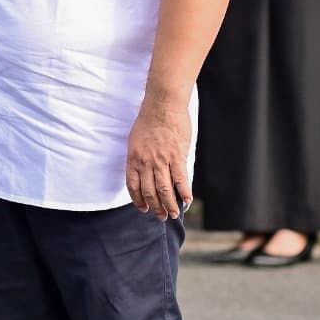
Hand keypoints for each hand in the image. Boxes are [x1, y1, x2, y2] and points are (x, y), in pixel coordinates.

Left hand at [125, 96, 191, 219]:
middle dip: (155, 207)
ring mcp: (162, 160)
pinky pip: (181, 179)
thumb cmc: (149, 119)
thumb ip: (140, 156)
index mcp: (133, 157)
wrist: (162, 104)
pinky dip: (184, 192)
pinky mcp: (177, 156)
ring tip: (174, 213)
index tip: (144, 208)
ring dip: (169, 204)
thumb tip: (145, 171)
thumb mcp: (136, 139)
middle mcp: (146, 162)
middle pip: (150, 191)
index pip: (133, 186)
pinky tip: (187, 200)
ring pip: (165, 189)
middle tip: (161, 215)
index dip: (138, 200)